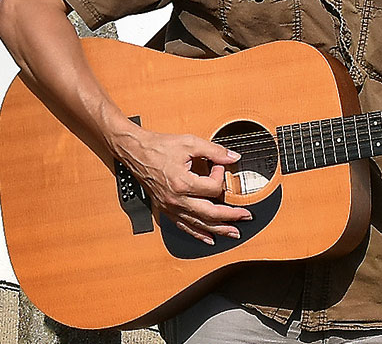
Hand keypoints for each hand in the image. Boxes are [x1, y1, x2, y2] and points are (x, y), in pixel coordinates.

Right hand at [113, 127, 250, 244]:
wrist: (136, 152)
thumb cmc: (159, 147)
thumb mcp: (190, 143)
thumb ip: (214, 151)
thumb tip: (233, 157)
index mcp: (183, 183)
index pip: (213, 187)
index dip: (221, 176)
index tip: (219, 166)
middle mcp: (176, 199)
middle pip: (210, 214)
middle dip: (231, 217)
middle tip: (245, 216)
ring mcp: (170, 207)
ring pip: (198, 224)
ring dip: (218, 230)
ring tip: (233, 233)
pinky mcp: (165, 209)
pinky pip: (184, 226)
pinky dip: (198, 234)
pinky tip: (208, 238)